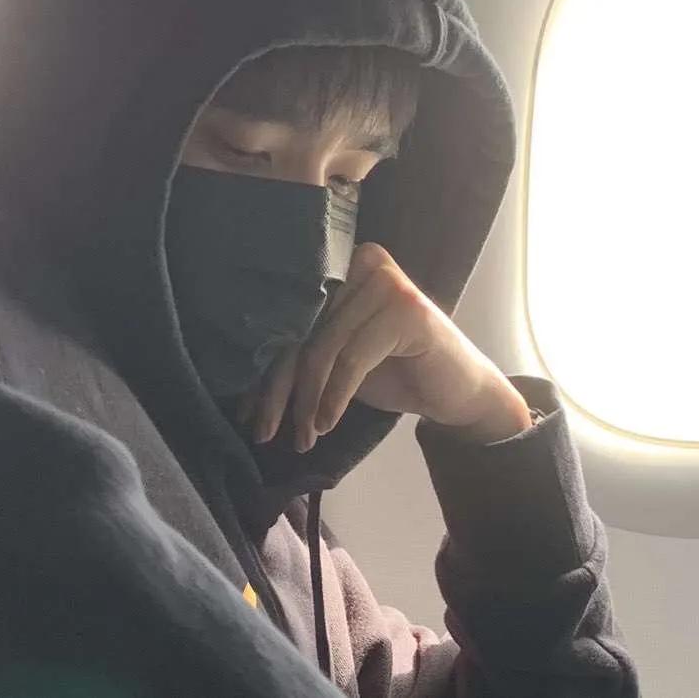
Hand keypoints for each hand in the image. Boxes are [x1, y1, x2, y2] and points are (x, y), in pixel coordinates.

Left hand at [238, 242, 531, 449]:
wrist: (458, 389)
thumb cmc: (396, 370)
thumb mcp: (340, 357)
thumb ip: (304, 349)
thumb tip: (240, 373)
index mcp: (343, 262)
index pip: (292, 316)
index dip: (265, 366)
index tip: (247, 412)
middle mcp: (364, 261)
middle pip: (304, 329)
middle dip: (279, 388)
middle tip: (263, 431)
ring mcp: (388, 282)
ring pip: (324, 347)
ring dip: (306, 401)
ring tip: (301, 437)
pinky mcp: (407, 310)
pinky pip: (353, 359)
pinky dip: (334, 397)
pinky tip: (326, 424)